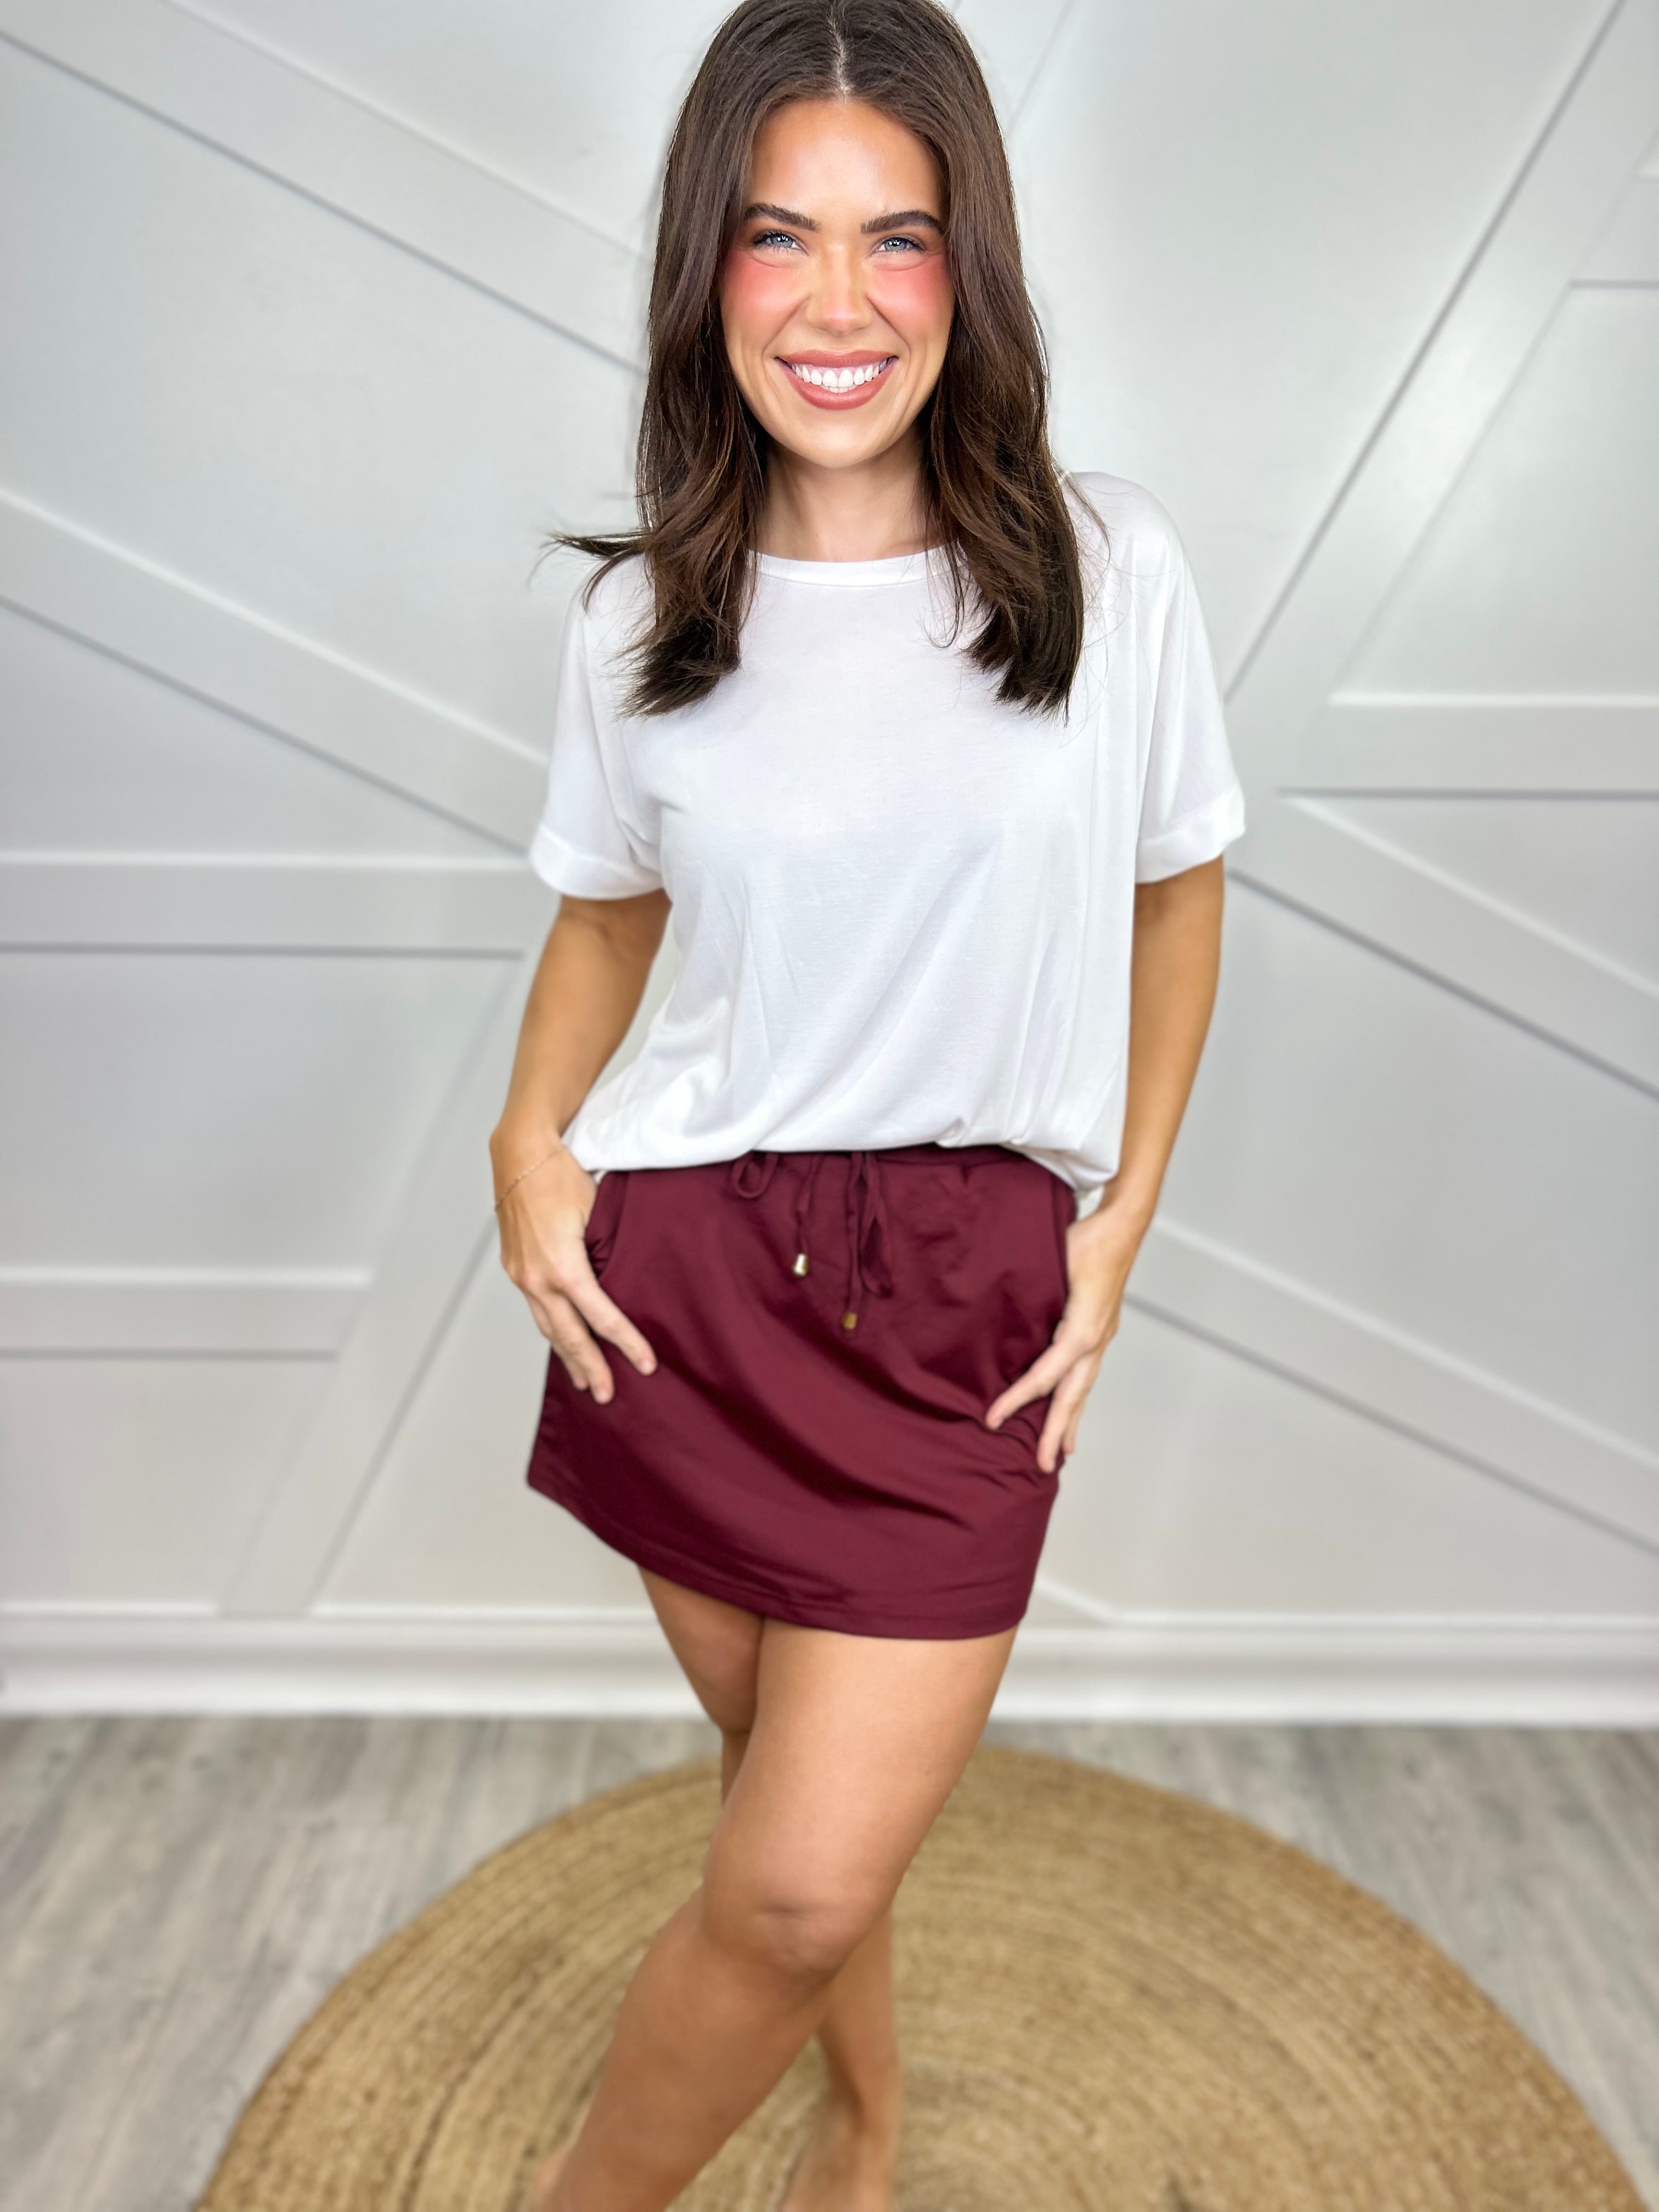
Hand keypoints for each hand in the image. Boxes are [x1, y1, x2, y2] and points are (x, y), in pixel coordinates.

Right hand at [492, 1140, 656, 1402]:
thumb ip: (608, 1249)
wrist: (520, 1153)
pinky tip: (562, 1339)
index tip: (646, 1365)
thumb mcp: (596, 1211)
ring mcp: (521, 1275)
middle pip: (569, 1335)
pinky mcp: (515, 1267)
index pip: (601, 1317)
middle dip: (590, 1368)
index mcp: (563, 1267)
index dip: (626, 1343)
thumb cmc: (562, 1174)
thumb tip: (628, 1276)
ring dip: (567, 1356)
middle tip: (608, 1396)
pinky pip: (536, 1308)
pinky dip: (552, 1329)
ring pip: (548, 1327)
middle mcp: (537, 1278)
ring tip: (584, 1381)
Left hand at [983, 1195, 1148, 1473]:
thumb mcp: (1051, 1268)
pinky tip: (1073, 1406)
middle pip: (1072, 1396)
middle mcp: (1095, 1341)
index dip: (1017, 1400)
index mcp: (1082, 1332)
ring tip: (1063, 1451)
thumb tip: (991, 1318)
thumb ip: (1027, 1297)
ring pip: (1083, 1389)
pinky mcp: (1100, 1331)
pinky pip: (1086, 1373)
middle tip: (1041, 1465)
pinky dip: (1077, 1395)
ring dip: (1072, 1420)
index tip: (992, 1420)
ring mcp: (1102, 1338)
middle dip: (1056, 1432)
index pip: (1044, 1377)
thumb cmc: (1084, 1242)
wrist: (1120, 1229)